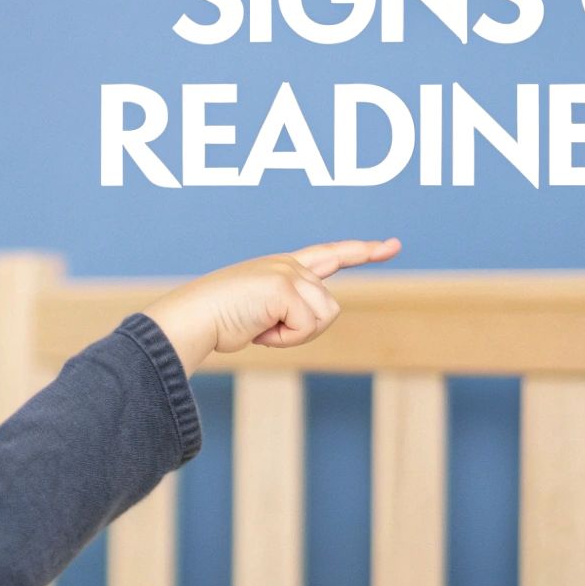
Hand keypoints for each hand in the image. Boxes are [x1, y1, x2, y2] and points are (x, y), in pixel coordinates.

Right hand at [142, 238, 400, 373]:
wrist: (193, 318)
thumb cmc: (216, 320)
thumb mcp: (257, 311)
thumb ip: (285, 309)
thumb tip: (308, 319)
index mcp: (282, 266)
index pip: (330, 254)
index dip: (362, 251)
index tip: (391, 246)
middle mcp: (288, 265)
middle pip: (329, 307)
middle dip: (304, 329)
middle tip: (263, 328)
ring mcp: (288, 273)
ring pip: (322, 317)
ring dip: (292, 335)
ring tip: (258, 328)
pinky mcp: (286, 287)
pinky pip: (306, 328)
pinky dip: (283, 340)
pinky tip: (257, 331)